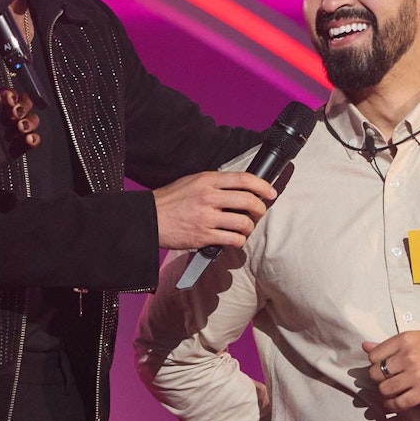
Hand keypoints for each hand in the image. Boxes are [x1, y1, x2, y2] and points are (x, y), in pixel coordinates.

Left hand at [0, 89, 38, 165]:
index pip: (6, 97)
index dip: (11, 95)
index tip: (8, 100)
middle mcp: (0, 121)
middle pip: (22, 106)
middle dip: (23, 106)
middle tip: (15, 114)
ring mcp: (8, 136)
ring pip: (29, 122)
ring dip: (31, 120)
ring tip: (21, 127)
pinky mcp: (13, 151)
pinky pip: (29, 143)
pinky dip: (35, 138)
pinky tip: (28, 139)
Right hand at [153, 170, 276, 249]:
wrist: (149, 219)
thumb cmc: (170, 200)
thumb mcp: (192, 181)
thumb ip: (214, 183)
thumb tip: (239, 188)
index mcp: (207, 180)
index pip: (244, 179)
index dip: (262, 186)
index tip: (270, 192)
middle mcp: (209, 197)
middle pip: (249, 201)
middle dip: (260, 209)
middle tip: (258, 213)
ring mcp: (207, 217)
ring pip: (244, 223)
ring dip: (249, 228)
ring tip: (244, 228)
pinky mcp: (204, 236)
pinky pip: (233, 240)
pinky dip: (238, 241)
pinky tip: (234, 240)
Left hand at [363, 332, 419, 411]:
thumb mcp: (414, 340)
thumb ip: (388, 344)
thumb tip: (365, 346)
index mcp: (404, 340)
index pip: (374, 355)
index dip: (375, 363)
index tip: (382, 366)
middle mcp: (408, 357)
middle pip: (376, 373)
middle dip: (378, 379)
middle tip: (386, 380)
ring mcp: (415, 375)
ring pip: (384, 389)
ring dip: (385, 393)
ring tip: (391, 391)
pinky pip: (398, 403)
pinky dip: (392, 405)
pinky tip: (393, 403)